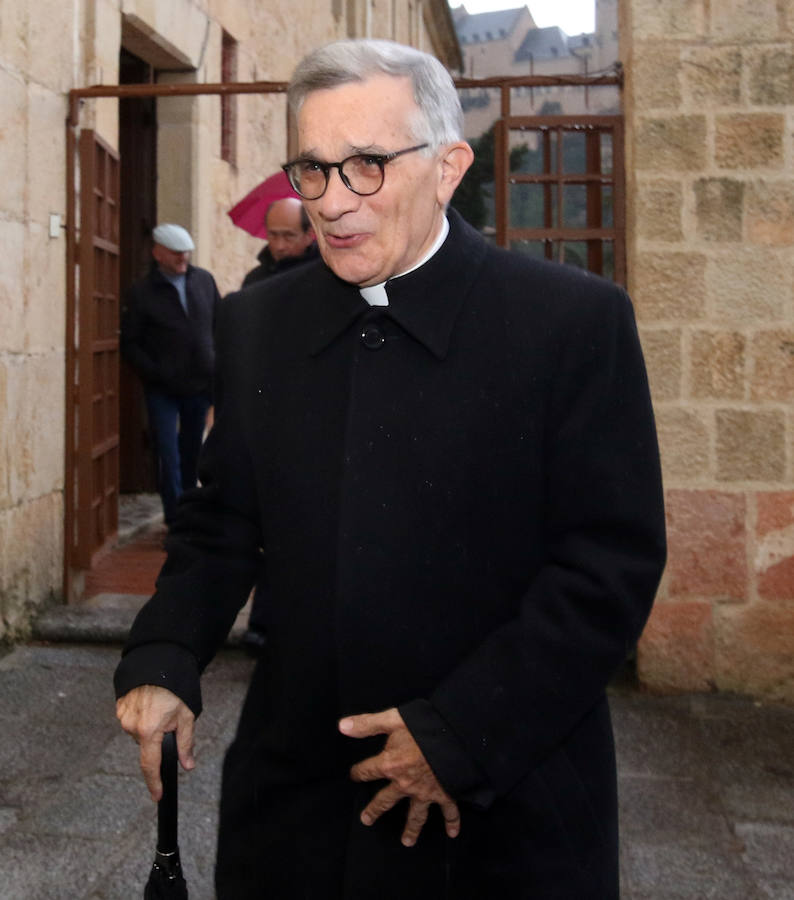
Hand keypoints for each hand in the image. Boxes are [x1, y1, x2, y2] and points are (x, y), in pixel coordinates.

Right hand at [116, 684, 195, 800]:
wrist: (158, 662)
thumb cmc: (174, 688)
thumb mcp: (186, 716)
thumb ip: (186, 743)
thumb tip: (187, 765)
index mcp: (149, 731)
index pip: (150, 765)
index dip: (154, 783)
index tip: (157, 796)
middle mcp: (132, 726)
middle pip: (146, 745)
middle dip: (158, 739)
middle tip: (170, 720)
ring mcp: (123, 716)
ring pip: (139, 732)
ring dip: (150, 727)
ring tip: (161, 708)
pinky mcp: (120, 707)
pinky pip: (132, 720)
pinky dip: (142, 717)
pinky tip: (150, 704)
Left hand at [339, 707, 460, 846]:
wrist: (456, 738)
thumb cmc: (423, 727)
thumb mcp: (393, 720)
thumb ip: (368, 724)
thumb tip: (342, 726)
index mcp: (390, 765)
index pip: (368, 771)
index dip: (359, 772)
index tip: (354, 775)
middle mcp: (405, 784)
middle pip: (386, 800)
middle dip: (375, 810)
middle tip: (367, 819)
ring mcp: (425, 792)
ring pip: (416, 815)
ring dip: (411, 829)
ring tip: (406, 841)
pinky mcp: (445, 794)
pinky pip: (449, 812)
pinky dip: (452, 823)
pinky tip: (452, 834)